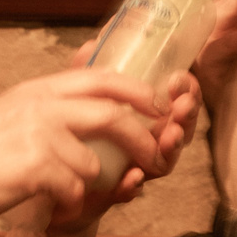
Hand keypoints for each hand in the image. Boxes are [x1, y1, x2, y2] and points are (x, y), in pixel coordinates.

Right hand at [0, 67, 171, 230]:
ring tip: (66, 192)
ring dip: (88, 183)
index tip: (157, 105)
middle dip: (141, 136)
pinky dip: (69, 203)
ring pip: (93, 163)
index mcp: (35, 90)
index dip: (137, 91)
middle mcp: (40, 106)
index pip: (101, 78)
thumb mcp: (5, 114)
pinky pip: (74, 189)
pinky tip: (50, 206)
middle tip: (156, 152)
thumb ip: (41, 107)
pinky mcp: (36, 168)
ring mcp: (39, 135)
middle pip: (112, 114)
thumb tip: (78, 105)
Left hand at [49, 47, 202, 229]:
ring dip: (170, 148)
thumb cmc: (73, 137)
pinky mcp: (113, 194)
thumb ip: (88, 75)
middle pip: (179, 128)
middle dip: (187, 116)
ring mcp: (133, 169)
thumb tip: (92, 42)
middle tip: (183, 106)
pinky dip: (134, 185)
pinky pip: (130, 191)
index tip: (178, 78)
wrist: (50, 180)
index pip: (175, 99)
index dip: (184, 89)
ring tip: (170, 137)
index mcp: (144, 117)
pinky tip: (133, 177)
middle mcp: (146, 142)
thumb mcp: (80, 101)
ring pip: (163, 160)